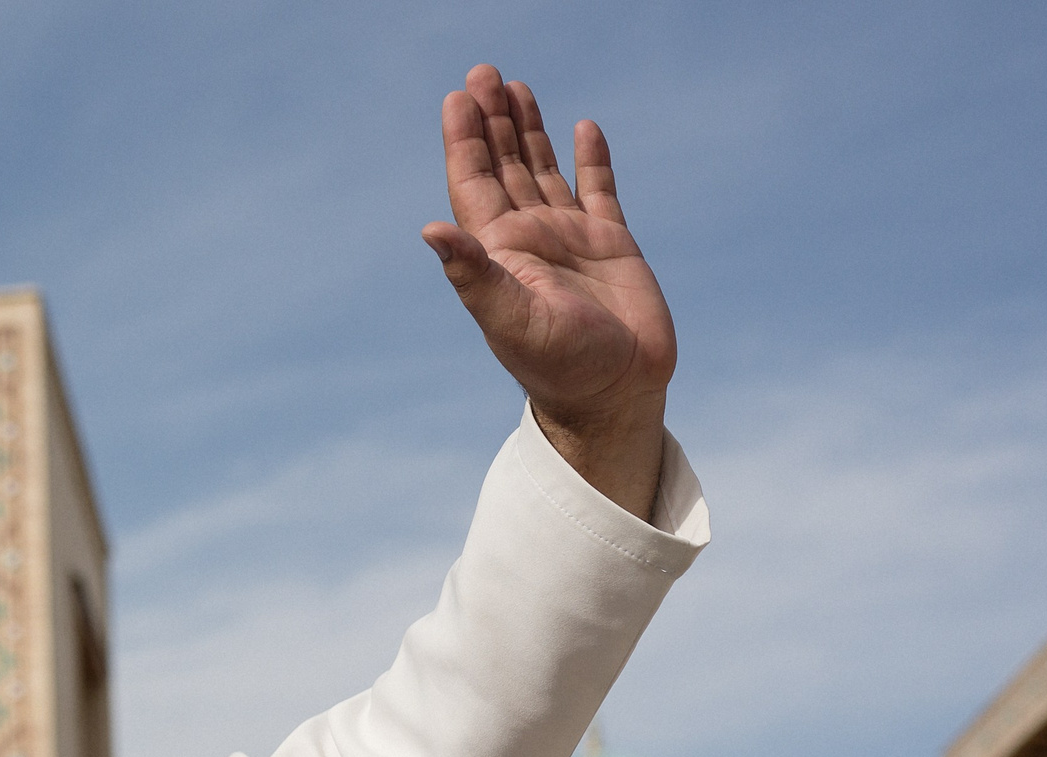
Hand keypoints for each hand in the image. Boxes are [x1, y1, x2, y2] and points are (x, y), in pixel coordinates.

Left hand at [425, 65, 674, 514]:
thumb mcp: (510, 319)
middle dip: (492, 122)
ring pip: (542, 170)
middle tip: (483, 73)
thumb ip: (473, 275)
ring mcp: (570, 239)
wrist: (615, 393)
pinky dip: (590, 159)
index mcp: (500, 252)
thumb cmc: (558, 365)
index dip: (464, 141)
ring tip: (516, 87)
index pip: (473, 184)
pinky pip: (598, 189)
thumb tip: (430, 231)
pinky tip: (584, 129)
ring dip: (528, 131)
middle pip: (503, 166)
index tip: (458, 98)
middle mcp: (530, 239)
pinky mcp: (612, 244)